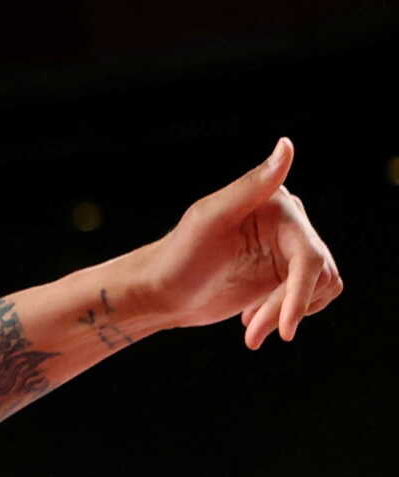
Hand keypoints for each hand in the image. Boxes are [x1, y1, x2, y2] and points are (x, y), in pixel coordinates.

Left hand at [131, 138, 342, 347]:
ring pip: (318, 290)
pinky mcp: (285, 273)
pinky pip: (308, 298)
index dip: (300, 293)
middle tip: (252, 331)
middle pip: (317, 276)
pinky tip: (252, 322)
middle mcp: (290, 223)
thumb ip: (251, 186)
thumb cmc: (176, 255)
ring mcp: (288, 249)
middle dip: (284, 307)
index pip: (309, 255)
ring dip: (284, 314)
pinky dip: (284, 315)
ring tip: (250, 328)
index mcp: (278, 205)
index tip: (286, 327)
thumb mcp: (210, 219)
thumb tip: (286, 145)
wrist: (159, 291)